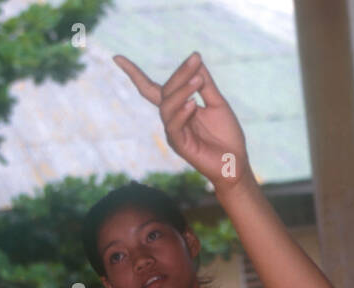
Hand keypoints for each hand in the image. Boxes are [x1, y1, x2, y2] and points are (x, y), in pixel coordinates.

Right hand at [114, 52, 249, 191]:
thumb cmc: (226, 135)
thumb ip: (206, 85)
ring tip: (199, 80)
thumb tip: (196, 59)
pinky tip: (192, 104)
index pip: (151, 88)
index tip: (117, 58)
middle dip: (179, 74)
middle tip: (196, 58)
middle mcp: (171, 119)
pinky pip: (174, 127)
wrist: (236, 163)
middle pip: (165, 92)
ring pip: (167, 107)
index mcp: (177, 108)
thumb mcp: (218, 104)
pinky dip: (182, 113)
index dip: (134, 74)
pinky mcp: (180, 146)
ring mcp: (174, 133)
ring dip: (182, 90)